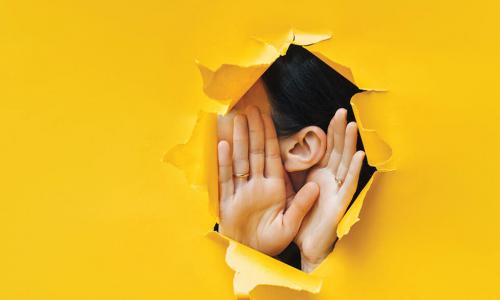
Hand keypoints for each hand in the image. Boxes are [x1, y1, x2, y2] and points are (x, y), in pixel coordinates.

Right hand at [218, 106, 319, 255]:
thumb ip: (301, 205)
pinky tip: (223, 145)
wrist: (251, 255)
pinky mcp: (227, 200)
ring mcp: (241, 191)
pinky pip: (225, 177)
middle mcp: (257, 185)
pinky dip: (224, 162)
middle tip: (250, 109)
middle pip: (255, 152)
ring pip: (239, 160)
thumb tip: (316, 186)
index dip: (270, 136)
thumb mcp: (290, 225)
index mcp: (274, 188)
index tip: (267, 117)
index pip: (272, 156)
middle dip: (253, 131)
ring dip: (238, 140)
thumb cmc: (271, 242)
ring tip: (236, 120)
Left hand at [294, 108, 364, 271]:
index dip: (330, 132)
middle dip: (340, 131)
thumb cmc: (303, 219)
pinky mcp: (340, 204)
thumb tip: (284, 151)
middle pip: (337, 151)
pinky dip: (354, 170)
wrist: (307, 246)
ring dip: (350, 145)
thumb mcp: (294, 191)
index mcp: (319, 175)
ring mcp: (337, 191)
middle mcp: (331, 180)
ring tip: (353, 126)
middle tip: (343, 111)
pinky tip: (359, 155)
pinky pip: (348, 185)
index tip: (333, 114)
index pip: (327, 149)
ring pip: (345, 164)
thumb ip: (293, 173)